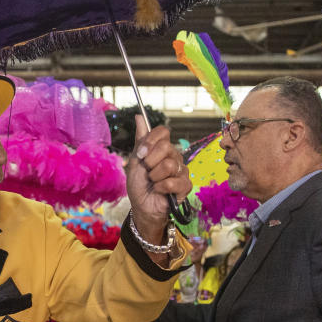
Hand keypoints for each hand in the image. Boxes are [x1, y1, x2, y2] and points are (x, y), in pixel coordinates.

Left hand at [125, 119, 190, 241]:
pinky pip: (174, 182)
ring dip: (154, 177)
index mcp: (162, 148)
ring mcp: (181, 171)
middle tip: (147, 172)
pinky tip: (159, 191)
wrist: (141, 206)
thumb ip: (140, 139)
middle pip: (167, 147)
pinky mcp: (186, 186)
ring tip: (153, 183)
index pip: (163, 131)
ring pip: (169, 165)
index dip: (151, 141)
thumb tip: (139, 116)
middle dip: (150, 162)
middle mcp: (174, 156)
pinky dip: (161, 188)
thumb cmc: (138, 184)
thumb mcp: (135, 160)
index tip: (141, 154)